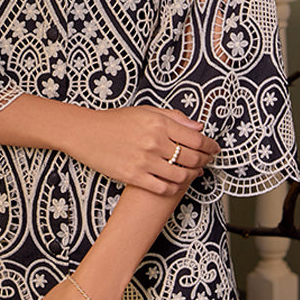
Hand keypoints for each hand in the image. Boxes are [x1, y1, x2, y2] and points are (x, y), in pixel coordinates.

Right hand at [63, 105, 218, 196]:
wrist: (85, 133)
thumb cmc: (114, 121)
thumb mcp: (144, 111)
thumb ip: (173, 117)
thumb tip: (198, 126)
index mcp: (158, 123)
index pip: (196, 138)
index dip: (210, 145)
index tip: (214, 149)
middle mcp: (154, 141)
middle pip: (192, 158)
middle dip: (204, 161)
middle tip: (206, 162)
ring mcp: (144, 161)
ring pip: (181, 175)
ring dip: (191, 176)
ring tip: (192, 174)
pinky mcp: (134, 176)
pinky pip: (163, 188)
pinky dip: (174, 188)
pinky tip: (174, 184)